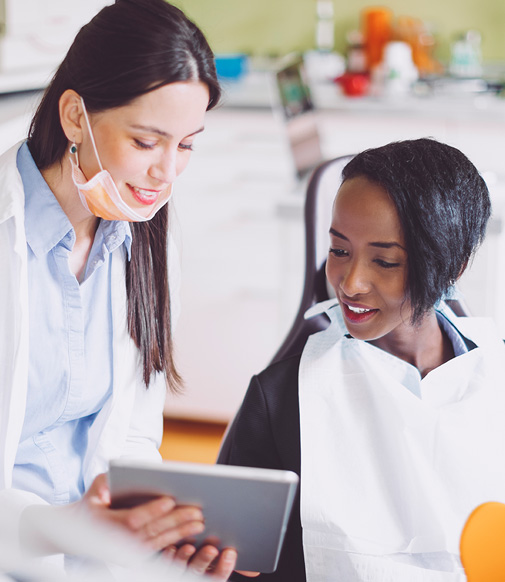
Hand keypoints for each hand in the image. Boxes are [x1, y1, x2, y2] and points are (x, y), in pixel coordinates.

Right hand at [79, 473, 204, 551]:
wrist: (81, 529)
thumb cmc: (92, 502)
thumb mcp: (93, 488)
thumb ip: (101, 485)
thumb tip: (107, 490)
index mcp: (106, 525)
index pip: (133, 520)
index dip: (152, 510)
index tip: (170, 501)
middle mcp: (117, 543)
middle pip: (151, 531)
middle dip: (176, 522)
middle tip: (197, 512)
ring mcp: (126, 553)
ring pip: (158, 542)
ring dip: (180, 533)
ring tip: (200, 523)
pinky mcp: (134, 557)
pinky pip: (157, 549)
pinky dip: (174, 542)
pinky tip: (190, 534)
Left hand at [164, 544, 236, 579]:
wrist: (173, 581)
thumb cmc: (194, 564)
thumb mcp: (211, 561)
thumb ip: (221, 556)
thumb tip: (231, 542)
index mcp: (205, 577)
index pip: (217, 576)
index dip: (225, 566)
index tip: (230, 552)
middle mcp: (190, 579)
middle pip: (198, 571)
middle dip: (205, 559)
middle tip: (211, 549)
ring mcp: (175, 577)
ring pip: (180, 569)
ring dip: (184, 558)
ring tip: (189, 547)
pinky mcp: (160, 574)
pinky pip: (163, 568)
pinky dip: (167, 559)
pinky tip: (171, 548)